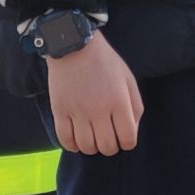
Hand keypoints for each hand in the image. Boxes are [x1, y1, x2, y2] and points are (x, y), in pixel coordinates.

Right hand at [47, 31, 144, 156]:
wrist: (74, 46)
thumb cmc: (105, 63)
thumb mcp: (128, 80)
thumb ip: (135, 106)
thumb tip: (132, 131)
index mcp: (119, 101)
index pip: (127, 138)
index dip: (127, 143)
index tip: (124, 138)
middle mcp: (99, 109)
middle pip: (107, 147)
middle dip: (110, 147)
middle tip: (108, 138)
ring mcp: (77, 111)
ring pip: (86, 146)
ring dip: (92, 148)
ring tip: (93, 139)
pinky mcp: (60, 110)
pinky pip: (65, 139)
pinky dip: (72, 146)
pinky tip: (76, 141)